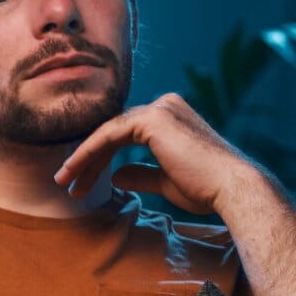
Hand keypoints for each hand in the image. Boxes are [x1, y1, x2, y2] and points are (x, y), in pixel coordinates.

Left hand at [53, 92, 271, 216]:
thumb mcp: (166, 182)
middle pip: (112, 133)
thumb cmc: (206, 189)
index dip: (98, 161)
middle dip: (86, 161)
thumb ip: (141, 175)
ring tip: (64, 182)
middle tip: (66, 185)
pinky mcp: (154, 119)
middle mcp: (165, 106)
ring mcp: (160, 109)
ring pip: (107, 133)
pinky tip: (74, 171)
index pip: (123, 136)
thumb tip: (117, 176)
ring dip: (82, 158)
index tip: (79, 185)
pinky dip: (88, 153)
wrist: (231, 188)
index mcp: (170, 119)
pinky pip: (108, 134)